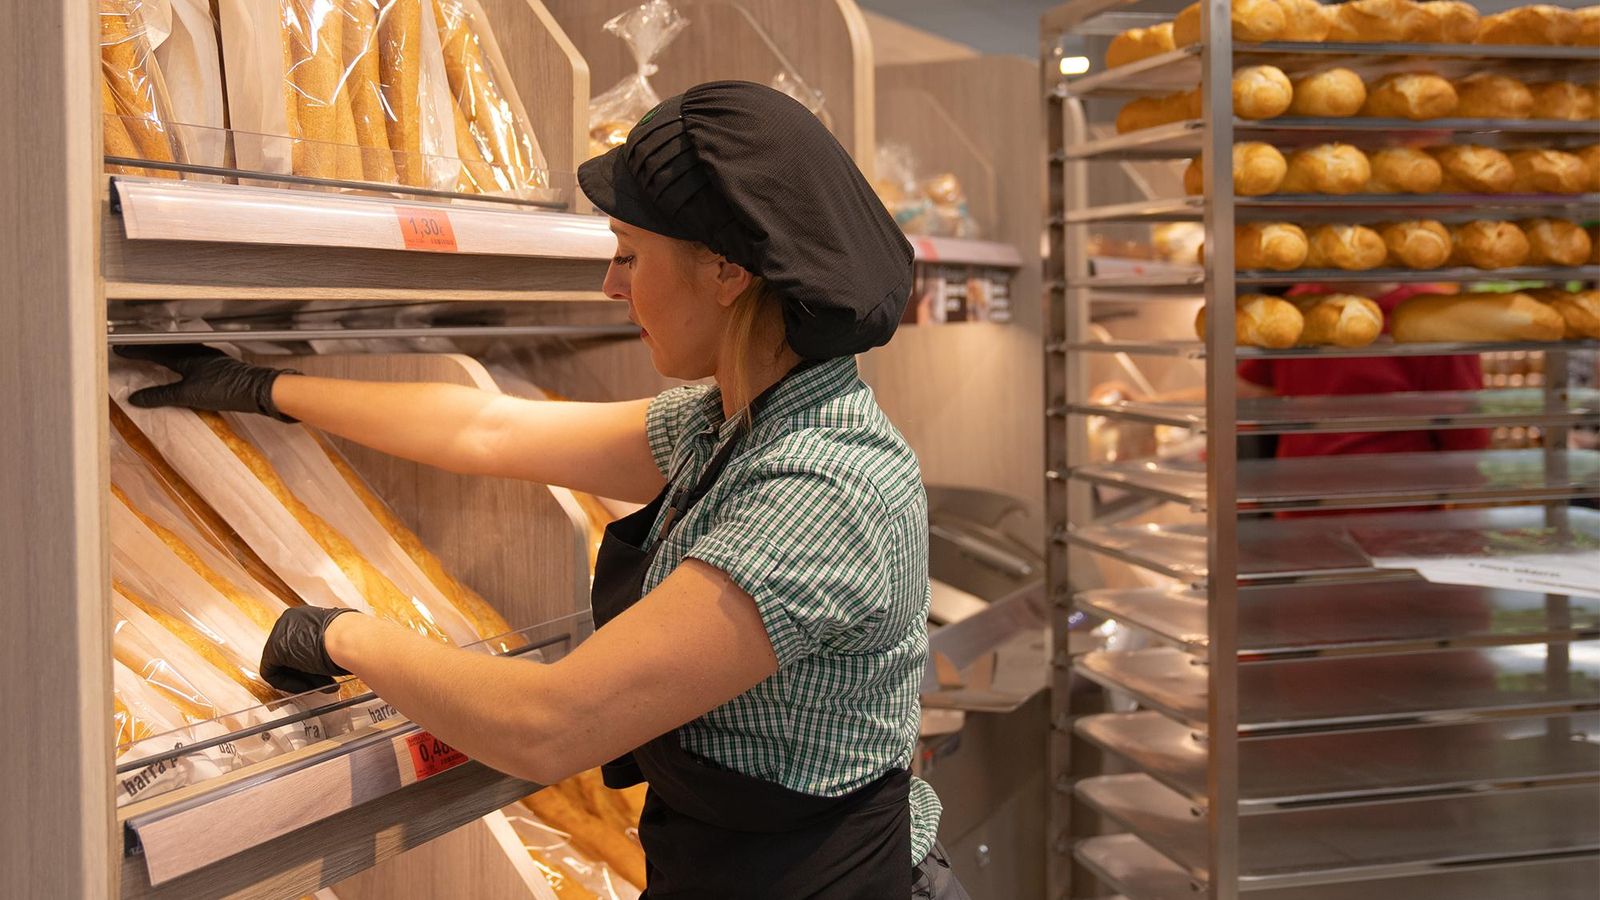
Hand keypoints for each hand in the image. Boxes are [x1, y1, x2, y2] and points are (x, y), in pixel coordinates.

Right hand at [116, 344, 298, 421]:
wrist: (258, 390)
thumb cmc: (224, 389)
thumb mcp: (187, 395)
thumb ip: (161, 396)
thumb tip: (134, 399)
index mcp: (186, 356)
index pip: (154, 351)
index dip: (136, 351)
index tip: (120, 349)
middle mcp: (196, 351)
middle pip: (166, 347)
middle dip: (147, 348)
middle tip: (131, 349)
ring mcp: (209, 357)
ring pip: (179, 350)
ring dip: (163, 351)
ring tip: (150, 354)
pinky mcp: (218, 364)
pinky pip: (190, 355)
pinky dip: (178, 357)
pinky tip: (181, 365)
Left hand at [261, 606, 359, 693]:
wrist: (350, 639)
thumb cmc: (352, 637)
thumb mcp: (339, 638)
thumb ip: (328, 644)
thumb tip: (331, 655)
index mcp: (303, 615)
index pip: (300, 642)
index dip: (312, 662)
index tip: (324, 672)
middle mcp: (288, 621)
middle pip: (290, 653)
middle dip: (308, 672)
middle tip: (324, 683)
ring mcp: (279, 634)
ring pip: (283, 664)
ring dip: (302, 679)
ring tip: (321, 687)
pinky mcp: (274, 650)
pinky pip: (273, 672)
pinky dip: (288, 683)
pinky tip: (307, 687)